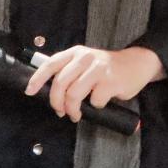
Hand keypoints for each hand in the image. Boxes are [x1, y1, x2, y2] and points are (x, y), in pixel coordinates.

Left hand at [25, 45, 164, 121]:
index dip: (38, 79)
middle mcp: (86, 58)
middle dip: (56, 102)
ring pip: (74, 95)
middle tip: (60, 112)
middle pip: (60, 83)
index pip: (51, 64)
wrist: (137, 63)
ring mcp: (98, 69)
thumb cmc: (108, 68)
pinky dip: (95, 107)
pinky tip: (100, 102)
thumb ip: (70, 72)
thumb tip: (51, 93)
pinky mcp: (110, 81)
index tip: (30, 92)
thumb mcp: (87, 63)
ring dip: (73, 110)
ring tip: (76, 114)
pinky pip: (94, 102)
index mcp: (76, 53)